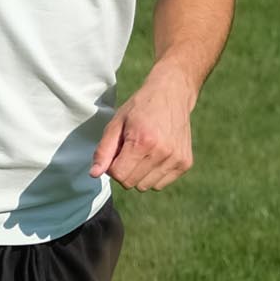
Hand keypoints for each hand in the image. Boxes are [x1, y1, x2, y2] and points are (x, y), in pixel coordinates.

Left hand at [89, 66, 195, 190]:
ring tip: (143, 152)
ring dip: (139, 174)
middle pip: (131, 183)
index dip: (112, 166)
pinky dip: (153, 175)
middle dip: (125, 171)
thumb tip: (94, 174)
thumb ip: (104, 150)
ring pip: (146, 187)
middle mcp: (162, 153)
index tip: (117, 151)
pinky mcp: (185, 163)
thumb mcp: (116, 123)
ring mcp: (176, 159)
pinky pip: (160, 184)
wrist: (172, 94)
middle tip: (129, 150)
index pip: (119, 175)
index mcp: (142, 142)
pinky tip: (155, 155)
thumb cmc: (140, 108)